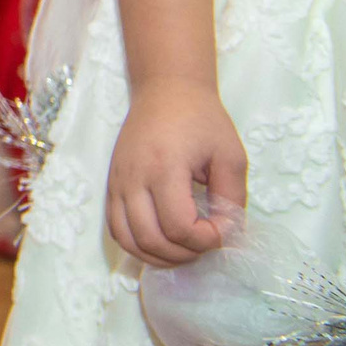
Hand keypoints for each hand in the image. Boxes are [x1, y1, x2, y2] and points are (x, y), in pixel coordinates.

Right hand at [107, 79, 246, 266]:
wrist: (166, 91)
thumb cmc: (201, 119)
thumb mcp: (230, 156)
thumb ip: (233, 198)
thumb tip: (227, 233)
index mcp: (164, 168)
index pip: (180, 227)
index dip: (207, 240)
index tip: (224, 228)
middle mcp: (133, 178)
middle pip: (151, 239)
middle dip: (185, 253)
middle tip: (206, 241)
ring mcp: (117, 182)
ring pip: (128, 239)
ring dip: (158, 255)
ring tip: (184, 247)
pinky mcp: (112, 184)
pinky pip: (116, 228)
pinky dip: (137, 245)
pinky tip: (161, 240)